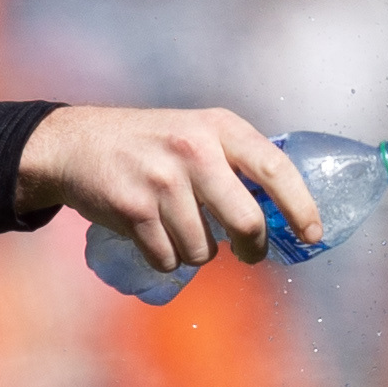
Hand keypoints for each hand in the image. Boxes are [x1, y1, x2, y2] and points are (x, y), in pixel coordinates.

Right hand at [19, 105, 319, 279]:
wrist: (75, 144)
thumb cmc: (150, 144)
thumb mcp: (197, 132)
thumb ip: (236, 162)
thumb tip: (283, 215)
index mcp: (219, 127)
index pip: (275, 168)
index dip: (301, 207)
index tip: (312, 235)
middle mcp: (194, 150)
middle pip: (247, 222)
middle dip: (254, 249)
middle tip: (250, 254)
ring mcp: (162, 180)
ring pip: (204, 249)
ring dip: (198, 252)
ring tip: (180, 228)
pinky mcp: (133, 209)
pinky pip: (169, 259)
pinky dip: (166, 258)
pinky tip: (153, 234)